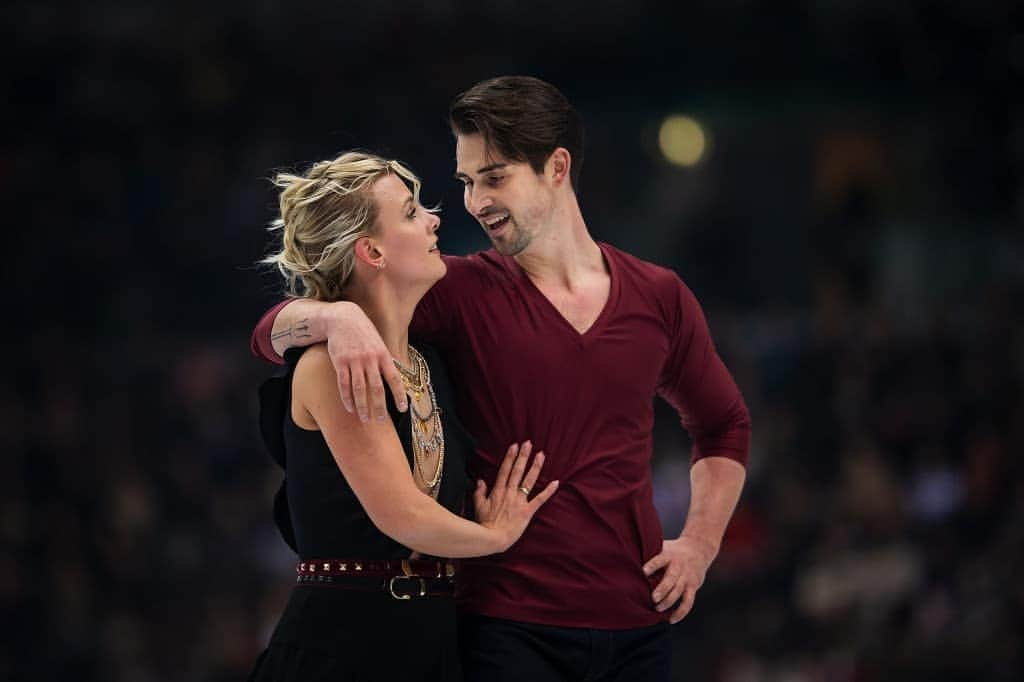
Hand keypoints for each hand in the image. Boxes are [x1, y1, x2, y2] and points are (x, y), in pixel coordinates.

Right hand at [325, 302, 407, 421]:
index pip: (394, 378)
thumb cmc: (364, 333)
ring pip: (359, 389)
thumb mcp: (379, 343)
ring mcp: (354, 361)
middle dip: (379, 407)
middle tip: (380, 421)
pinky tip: (350, 408)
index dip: (399, 395)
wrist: (343, 318)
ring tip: (365, 418)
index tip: (402, 409)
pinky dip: (347, 398)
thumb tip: (399, 377)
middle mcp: (370, 359)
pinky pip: (344, 384)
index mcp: (383, 355)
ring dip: (363, 406)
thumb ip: (386, 360)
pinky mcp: (340, 362)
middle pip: (376, 388)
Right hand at [473, 442, 558, 551]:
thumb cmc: (484, 524)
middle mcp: (510, 493)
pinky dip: (548, 491)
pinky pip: (539, 499)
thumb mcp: (479, 506)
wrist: (492, 538)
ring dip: (535, 467)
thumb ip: (479, 492)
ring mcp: (519, 501)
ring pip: (529, 480)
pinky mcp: (527, 511)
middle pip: (517, 471)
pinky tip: (556, 482)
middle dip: (523, 456)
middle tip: (528, 443)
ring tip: (541, 454)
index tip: (514, 446)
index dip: (510, 457)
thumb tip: (480, 480)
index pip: (505, 470)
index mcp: (498, 491)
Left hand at [642, 535, 717, 623]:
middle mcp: (679, 567)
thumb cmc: (674, 551)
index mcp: (669, 556)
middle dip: (662, 589)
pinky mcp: (693, 587)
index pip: (660, 560)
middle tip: (653, 598)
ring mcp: (687, 577)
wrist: (698, 549)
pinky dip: (681, 612)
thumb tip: (627, 558)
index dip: (652, 566)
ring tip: (658, 609)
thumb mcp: (664, 547)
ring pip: (679, 591)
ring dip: (668, 601)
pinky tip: (671, 620)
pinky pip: (688, 602)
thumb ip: (650, 553)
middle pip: (671, 579)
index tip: (643, 572)